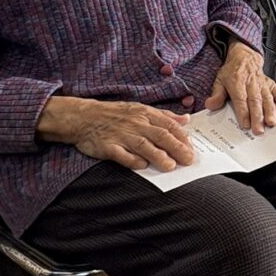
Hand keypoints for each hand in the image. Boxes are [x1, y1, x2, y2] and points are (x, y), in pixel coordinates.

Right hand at [37, 97, 193, 170]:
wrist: (83, 117)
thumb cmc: (115, 114)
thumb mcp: (140, 109)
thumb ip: (164, 116)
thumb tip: (186, 119)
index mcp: (144, 113)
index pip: (168, 125)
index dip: (182, 137)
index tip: (192, 148)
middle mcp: (135, 123)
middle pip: (160, 135)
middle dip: (176, 148)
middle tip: (188, 160)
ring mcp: (121, 135)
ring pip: (143, 145)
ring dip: (158, 156)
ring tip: (170, 166)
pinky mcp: (107, 146)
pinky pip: (122, 155)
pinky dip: (133, 161)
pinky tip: (142, 166)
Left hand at [205, 40, 275, 134]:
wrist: (244, 57)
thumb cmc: (232, 72)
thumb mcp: (219, 80)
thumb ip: (216, 94)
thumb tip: (211, 105)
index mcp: (237, 82)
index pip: (240, 99)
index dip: (243, 112)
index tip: (245, 124)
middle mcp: (251, 83)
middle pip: (255, 101)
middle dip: (257, 117)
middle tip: (258, 130)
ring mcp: (262, 84)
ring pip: (267, 98)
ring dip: (270, 111)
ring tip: (271, 123)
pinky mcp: (271, 84)